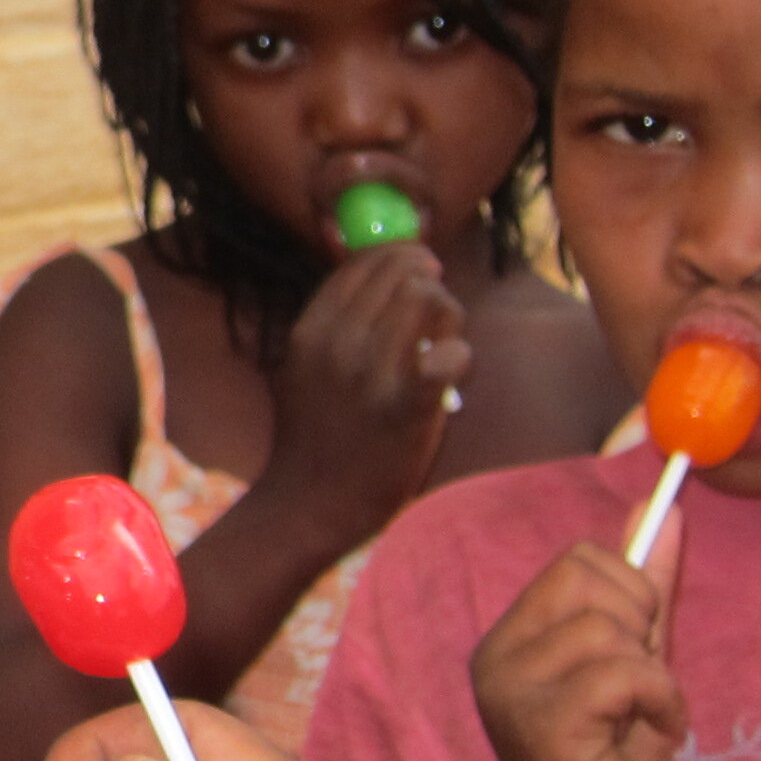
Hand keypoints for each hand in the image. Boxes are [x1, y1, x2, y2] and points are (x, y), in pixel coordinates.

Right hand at [258, 244, 469, 527]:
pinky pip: (449, 355)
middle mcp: (337, 343)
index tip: (419, 269)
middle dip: (429, 283)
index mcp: (310, 329)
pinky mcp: (405, 407)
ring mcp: (370, 374)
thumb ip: (332, 324)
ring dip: (449, 316)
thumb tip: (376, 277)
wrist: (310, 503)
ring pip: (429, 299)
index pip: (362, 263)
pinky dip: (459, 355)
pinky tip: (452, 369)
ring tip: (443, 345)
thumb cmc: (314, 435)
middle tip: (437, 313)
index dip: (399, 257)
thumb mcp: (301, 368)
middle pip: (402, 273)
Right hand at [471, 514, 684, 760]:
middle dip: (641, 625)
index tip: (635, 655)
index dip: (631, 597)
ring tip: (642, 719)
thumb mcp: (636, 663)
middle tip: (639, 689)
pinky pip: (625, 674)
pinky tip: (649, 737)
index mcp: (510, 639)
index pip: (580, 561)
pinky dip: (661, 702)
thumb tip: (665, 505)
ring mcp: (512, 691)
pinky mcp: (542, 726)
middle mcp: (497, 657)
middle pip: (592, 578)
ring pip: (612, 630)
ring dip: (655, 675)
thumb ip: (644, 588)